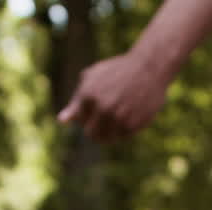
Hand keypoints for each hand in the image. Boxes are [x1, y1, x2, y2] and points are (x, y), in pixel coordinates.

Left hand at [57, 52, 171, 142]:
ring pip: (106, 140)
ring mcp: (118, 118)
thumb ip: (76, 101)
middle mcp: (102, 108)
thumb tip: (62, 121)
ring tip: (119, 116)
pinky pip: (122, 138)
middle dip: (96, 129)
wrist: (149, 67)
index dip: (87, 116)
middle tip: (107, 116)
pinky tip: (130, 115)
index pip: (80, 121)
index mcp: (88, 95)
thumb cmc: (118, 71)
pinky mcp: (133, 125)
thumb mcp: (92, 78)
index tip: (98, 106)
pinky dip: (124, 131)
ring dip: (110, 132)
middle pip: (91, 135)